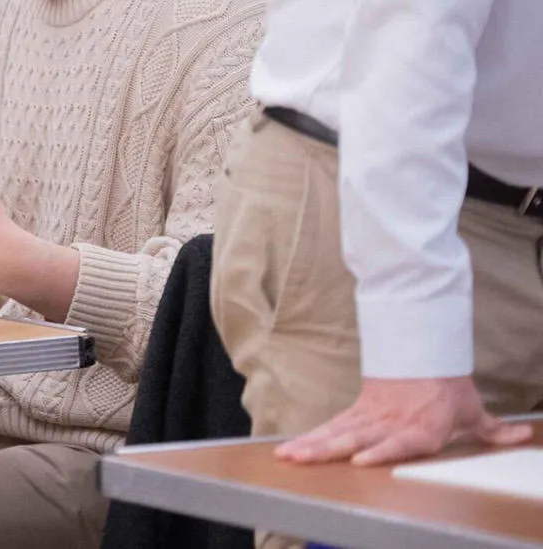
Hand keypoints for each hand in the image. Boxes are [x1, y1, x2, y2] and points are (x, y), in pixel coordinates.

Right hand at [276, 377, 533, 466]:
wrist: (424, 349)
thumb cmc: (448, 386)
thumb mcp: (473, 410)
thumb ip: (494, 430)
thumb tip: (522, 436)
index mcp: (420, 427)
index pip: (398, 440)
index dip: (381, 450)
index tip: (361, 459)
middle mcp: (390, 423)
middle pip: (354, 437)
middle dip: (327, 449)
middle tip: (302, 459)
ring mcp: (370, 417)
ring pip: (336, 432)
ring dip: (310, 444)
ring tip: (289, 455)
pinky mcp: (358, 412)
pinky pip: (333, 427)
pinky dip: (312, 437)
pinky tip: (293, 447)